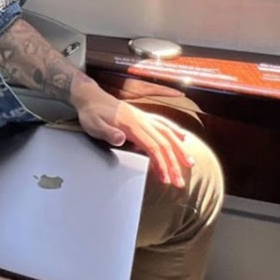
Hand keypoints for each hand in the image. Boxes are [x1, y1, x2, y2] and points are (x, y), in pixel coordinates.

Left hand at [72, 82, 193, 187]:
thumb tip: (121, 138)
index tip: (166, 179)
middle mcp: (141, 120)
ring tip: (190, 163)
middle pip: (163, 143)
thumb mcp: (93, 124)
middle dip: (174, 164)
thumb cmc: (90, 113)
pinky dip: (175, 130)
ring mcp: (143, 117)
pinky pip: (163, 123)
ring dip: (180, 149)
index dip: (161, 163)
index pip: (152, 146)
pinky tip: (183, 137)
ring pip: (167, 133)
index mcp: (131, 125)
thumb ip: (107, 132)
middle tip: (180, 182)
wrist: (90, 96)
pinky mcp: (142, 116)